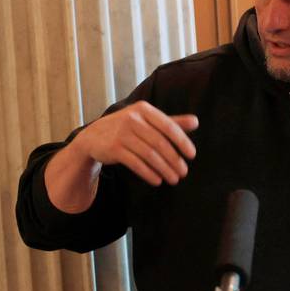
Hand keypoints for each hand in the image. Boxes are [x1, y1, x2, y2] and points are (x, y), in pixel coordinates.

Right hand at [73, 102, 197, 185]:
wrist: (94, 137)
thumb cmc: (127, 128)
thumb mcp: (148, 121)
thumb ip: (171, 122)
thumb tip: (196, 122)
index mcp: (144, 110)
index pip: (168, 126)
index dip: (182, 141)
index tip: (192, 155)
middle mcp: (132, 119)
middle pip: (160, 143)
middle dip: (174, 160)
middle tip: (184, 172)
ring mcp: (121, 134)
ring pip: (149, 155)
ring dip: (164, 169)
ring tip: (174, 179)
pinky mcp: (113, 149)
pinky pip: (135, 163)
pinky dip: (148, 173)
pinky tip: (157, 180)